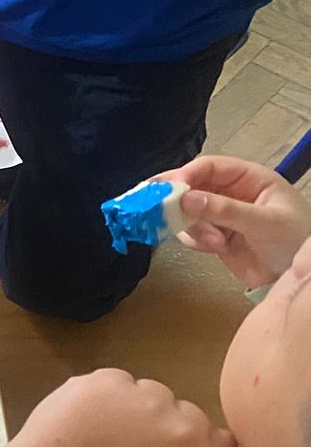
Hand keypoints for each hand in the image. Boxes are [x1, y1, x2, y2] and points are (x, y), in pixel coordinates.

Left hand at [5, 370, 238, 446]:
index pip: (219, 440)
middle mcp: (185, 422)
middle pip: (185, 414)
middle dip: (163, 430)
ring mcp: (144, 395)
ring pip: (150, 394)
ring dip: (134, 410)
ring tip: (104, 439)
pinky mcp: (106, 380)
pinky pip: (115, 383)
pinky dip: (103, 398)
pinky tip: (87, 423)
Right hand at [172, 154, 310, 289]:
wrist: (300, 280)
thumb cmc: (296, 241)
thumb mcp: (266, 222)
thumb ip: (226, 210)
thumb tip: (185, 199)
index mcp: (249, 179)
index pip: (210, 167)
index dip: (187, 175)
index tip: (169, 190)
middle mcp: (232, 193)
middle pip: (192, 186)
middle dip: (174, 196)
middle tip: (150, 204)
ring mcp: (222, 216)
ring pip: (187, 211)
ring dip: (192, 226)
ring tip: (214, 242)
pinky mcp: (215, 237)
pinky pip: (191, 233)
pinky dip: (195, 240)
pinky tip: (215, 249)